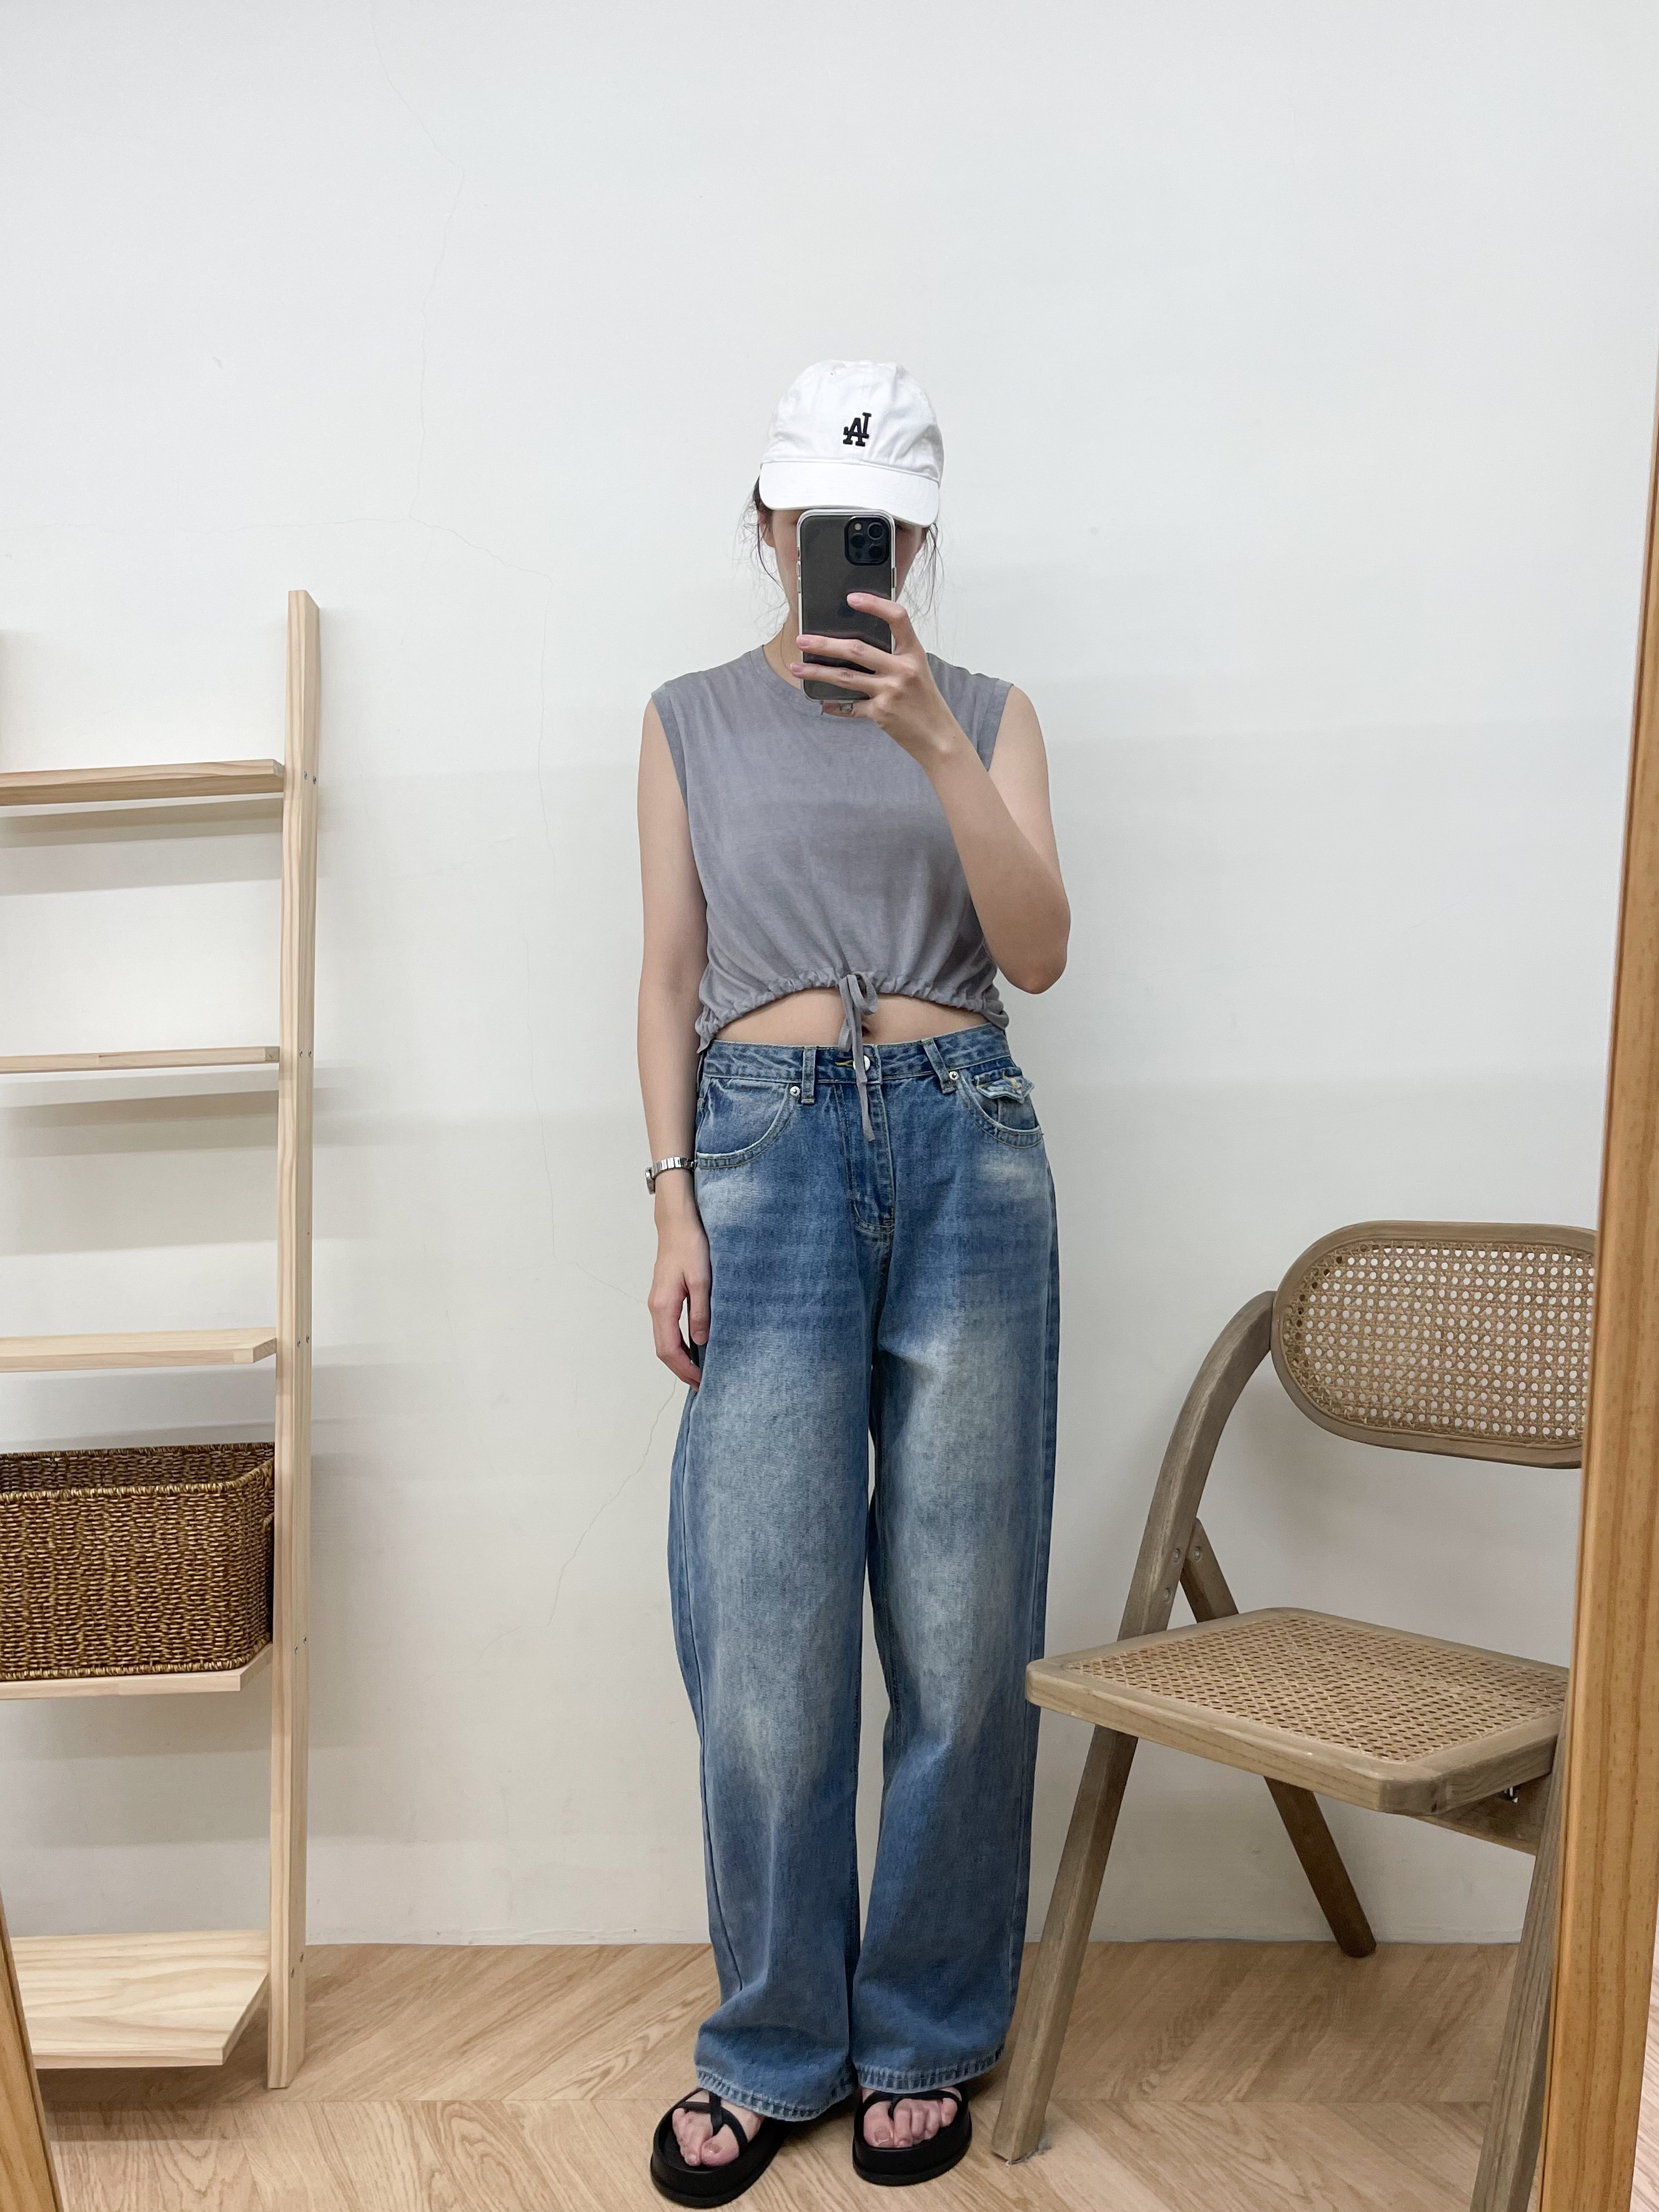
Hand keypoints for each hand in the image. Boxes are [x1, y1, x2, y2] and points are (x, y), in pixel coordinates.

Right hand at [649, 1189, 709, 1386]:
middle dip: (681, 1370)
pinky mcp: (664, 1297)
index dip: (684, 1370)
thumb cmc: (691, 1245)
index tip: (702, 1382)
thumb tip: (701, 1342)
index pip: (668, 1350)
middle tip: (703, 1384)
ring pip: (664, 1340)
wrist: (678, 1222)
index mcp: (663, 1306)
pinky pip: (667, 1329)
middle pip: (663, 1350)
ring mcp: (658, 1302)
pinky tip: (695, 1347)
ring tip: (700, 1371)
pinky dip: (679, 1345)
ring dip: (679, 1359)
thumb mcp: (702, 1279)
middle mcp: (656, 1307)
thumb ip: (701, 1312)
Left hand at [792, 600, 965, 766]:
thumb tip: (855, 647)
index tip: (852, 598)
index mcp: (913, 653)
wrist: (938, 738)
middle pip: (857, 649)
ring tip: (797, 668)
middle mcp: (902, 669)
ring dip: (817, 672)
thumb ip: (894, 657)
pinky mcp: (880, 712)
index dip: (875, 604)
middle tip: (803, 640)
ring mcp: (890, 691)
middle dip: (824, 644)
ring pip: (845, 677)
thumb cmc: (925, 703)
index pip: (897, 618)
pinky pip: (850, 706)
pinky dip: (834, 705)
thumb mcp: (917, 671)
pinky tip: (823, 702)